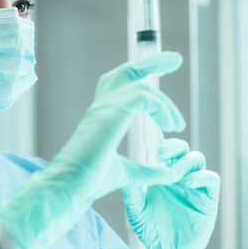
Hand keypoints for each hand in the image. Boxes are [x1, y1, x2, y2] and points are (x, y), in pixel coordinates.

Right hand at [0, 52, 185, 248]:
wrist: (70, 189)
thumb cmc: (89, 183)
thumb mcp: (127, 174)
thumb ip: (148, 171)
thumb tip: (169, 172)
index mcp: (102, 116)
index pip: (120, 83)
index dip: (142, 74)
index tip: (166, 73)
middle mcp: (101, 107)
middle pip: (127, 71)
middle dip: (152, 62)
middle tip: (176, 59)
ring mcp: (104, 109)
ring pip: (140, 85)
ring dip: (165, 103)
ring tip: (177, 124)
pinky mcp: (110, 115)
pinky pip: (142, 97)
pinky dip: (161, 108)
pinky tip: (169, 127)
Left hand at [122, 138, 219, 248]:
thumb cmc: (150, 230)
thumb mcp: (136, 210)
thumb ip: (131, 192)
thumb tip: (125, 171)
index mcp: (161, 174)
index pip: (163, 150)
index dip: (159, 141)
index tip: (148, 140)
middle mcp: (179, 176)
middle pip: (182, 149)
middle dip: (173, 147)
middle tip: (162, 153)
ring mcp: (194, 186)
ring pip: (197, 159)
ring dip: (186, 161)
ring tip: (175, 172)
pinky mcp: (208, 198)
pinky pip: (211, 179)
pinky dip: (203, 176)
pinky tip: (189, 182)